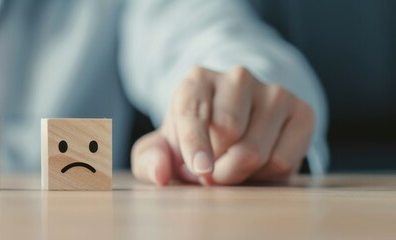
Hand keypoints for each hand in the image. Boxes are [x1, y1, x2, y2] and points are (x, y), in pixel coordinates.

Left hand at [131, 66, 314, 185]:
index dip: (195, 143)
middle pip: (228, 132)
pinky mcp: (303, 113)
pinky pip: (284, 160)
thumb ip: (149, 161)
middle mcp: (237, 78)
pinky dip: (265, 176)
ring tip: (228, 168)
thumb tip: (161, 173)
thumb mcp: (160, 151)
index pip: (194, 110)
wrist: (232, 136)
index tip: (199, 169)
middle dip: (214, 166)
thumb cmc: (190, 143)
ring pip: (256, 151)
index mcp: (197, 80)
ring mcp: (274, 93)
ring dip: (237, 175)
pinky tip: (256, 166)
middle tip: (207, 175)